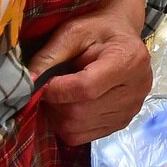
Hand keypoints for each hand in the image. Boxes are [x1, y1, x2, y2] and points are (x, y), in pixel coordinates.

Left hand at [26, 0, 151, 144]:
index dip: (56, 90)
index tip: (42, 82)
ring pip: (78, 128)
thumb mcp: (73, 31)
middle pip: (80, 113)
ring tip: (60, 94)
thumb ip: (50, 55)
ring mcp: (131, 110)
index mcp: (128, 60)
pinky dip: (68, 125)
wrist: (121, 34)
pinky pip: (83, 137)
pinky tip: (71, 104)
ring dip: (59, 115)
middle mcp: (136, 89)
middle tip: (49, 87)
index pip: (86, 88)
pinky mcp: (122, 123)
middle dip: (55, 103)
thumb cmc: (98, 29)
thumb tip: (29, 82)